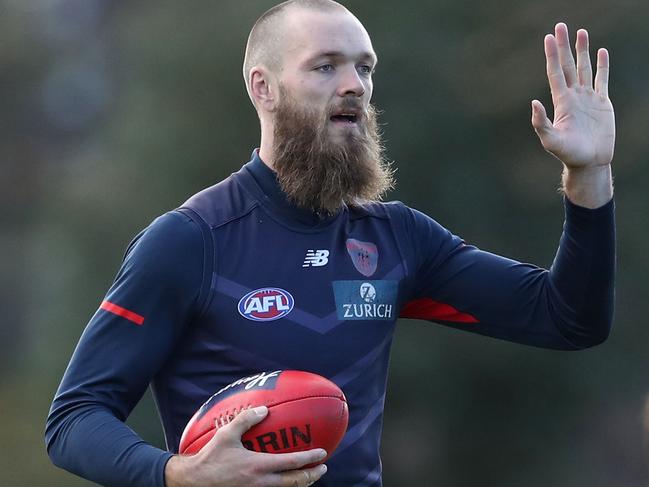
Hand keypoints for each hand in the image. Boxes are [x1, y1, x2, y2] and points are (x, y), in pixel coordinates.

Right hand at [165, 406, 327, 486]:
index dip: (309, 459)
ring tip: (310, 476)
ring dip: (301, 483)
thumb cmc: (209, 457)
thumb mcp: (226, 434)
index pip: (291, 463)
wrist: (194, 481)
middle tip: (323, 467)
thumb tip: (264, 408)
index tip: (322, 453)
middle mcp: (261, 482)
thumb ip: (246, 420)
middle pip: (294, 482)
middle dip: (312, 475)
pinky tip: (286, 481)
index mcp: (258, 466)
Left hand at [531, 23, 614, 169]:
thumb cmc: (568, 154)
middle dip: (564, 46)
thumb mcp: (550, 140)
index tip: (548, 37)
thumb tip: (533, 102)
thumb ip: (540, 122)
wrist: (590, 162)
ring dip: (582, 50)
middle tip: (561, 26)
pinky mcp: (603, 103)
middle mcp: (573, 96)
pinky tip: (601, 52)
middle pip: (568, 65)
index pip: (555, 72)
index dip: (551, 55)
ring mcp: (588, 98)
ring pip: (585, 68)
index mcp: (561, 102)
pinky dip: (602, 65)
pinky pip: (602, 80)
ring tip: (581, 32)